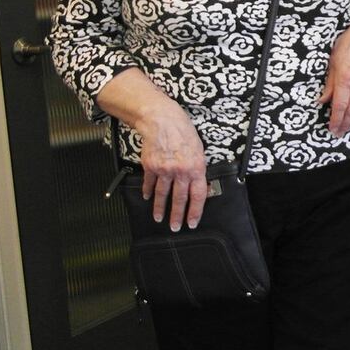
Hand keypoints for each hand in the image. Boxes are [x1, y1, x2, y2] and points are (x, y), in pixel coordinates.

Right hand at [135, 102, 208, 230]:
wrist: (162, 120)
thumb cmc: (184, 132)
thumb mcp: (199, 150)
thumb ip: (198, 169)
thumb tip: (200, 187)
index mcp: (196, 167)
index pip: (198, 195)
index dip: (195, 211)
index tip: (192, 223)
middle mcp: (180, 171)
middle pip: (179, 199)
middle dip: (177, 216)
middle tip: (175, 228)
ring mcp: (164, 170)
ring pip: (162, 194)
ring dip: (160, 208)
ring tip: (159, 218)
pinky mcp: (150, 166)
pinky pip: (149, 184)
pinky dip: (148, 192)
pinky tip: (148, 198)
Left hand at [320, 15, 349, 136]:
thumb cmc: (348, 45)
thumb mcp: (332, 62)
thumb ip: (329, 84)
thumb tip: (322, 100)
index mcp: (345, 78)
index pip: (340, 105)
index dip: (336, 119)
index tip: (332, 128)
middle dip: (344, 124)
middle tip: (338, 133)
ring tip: (347, 128)